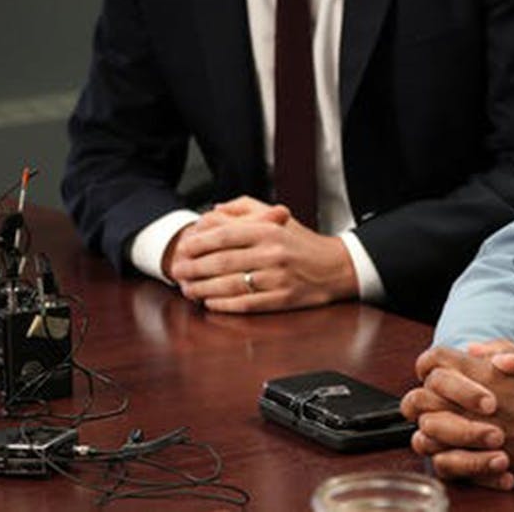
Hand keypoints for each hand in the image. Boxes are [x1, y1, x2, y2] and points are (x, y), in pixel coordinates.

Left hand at [166, 195, 358, 311]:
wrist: (336, 267)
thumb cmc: (302, 242)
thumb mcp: (278, 216)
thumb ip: (245, 207)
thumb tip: (214, 209)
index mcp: (269, 230)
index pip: (224, 235)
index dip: (198, 243)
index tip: (182, 247)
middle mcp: (273, 253)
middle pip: (222, 262)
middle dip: (193, 268)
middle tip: (177, 271)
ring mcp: (277, 278)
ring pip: (230, 285)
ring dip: (203, 289)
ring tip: (188, 289)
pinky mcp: (282, 300)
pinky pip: (246, 304)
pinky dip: (224, 305)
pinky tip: (211, 303)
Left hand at [403, 340, 513, 487]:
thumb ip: (498, 349)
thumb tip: (470, 349)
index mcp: (483, 374)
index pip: (434, 360)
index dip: (428, 363)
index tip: (433, 371)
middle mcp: (472, 404)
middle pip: (420, 397)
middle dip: (422, 397)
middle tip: (431, 401)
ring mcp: (474, 434)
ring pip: (425, 432)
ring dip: (428, 428)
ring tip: (438, 427)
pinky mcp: (480, 461)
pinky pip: (443, 462)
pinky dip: (441, 456)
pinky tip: (450, 450)